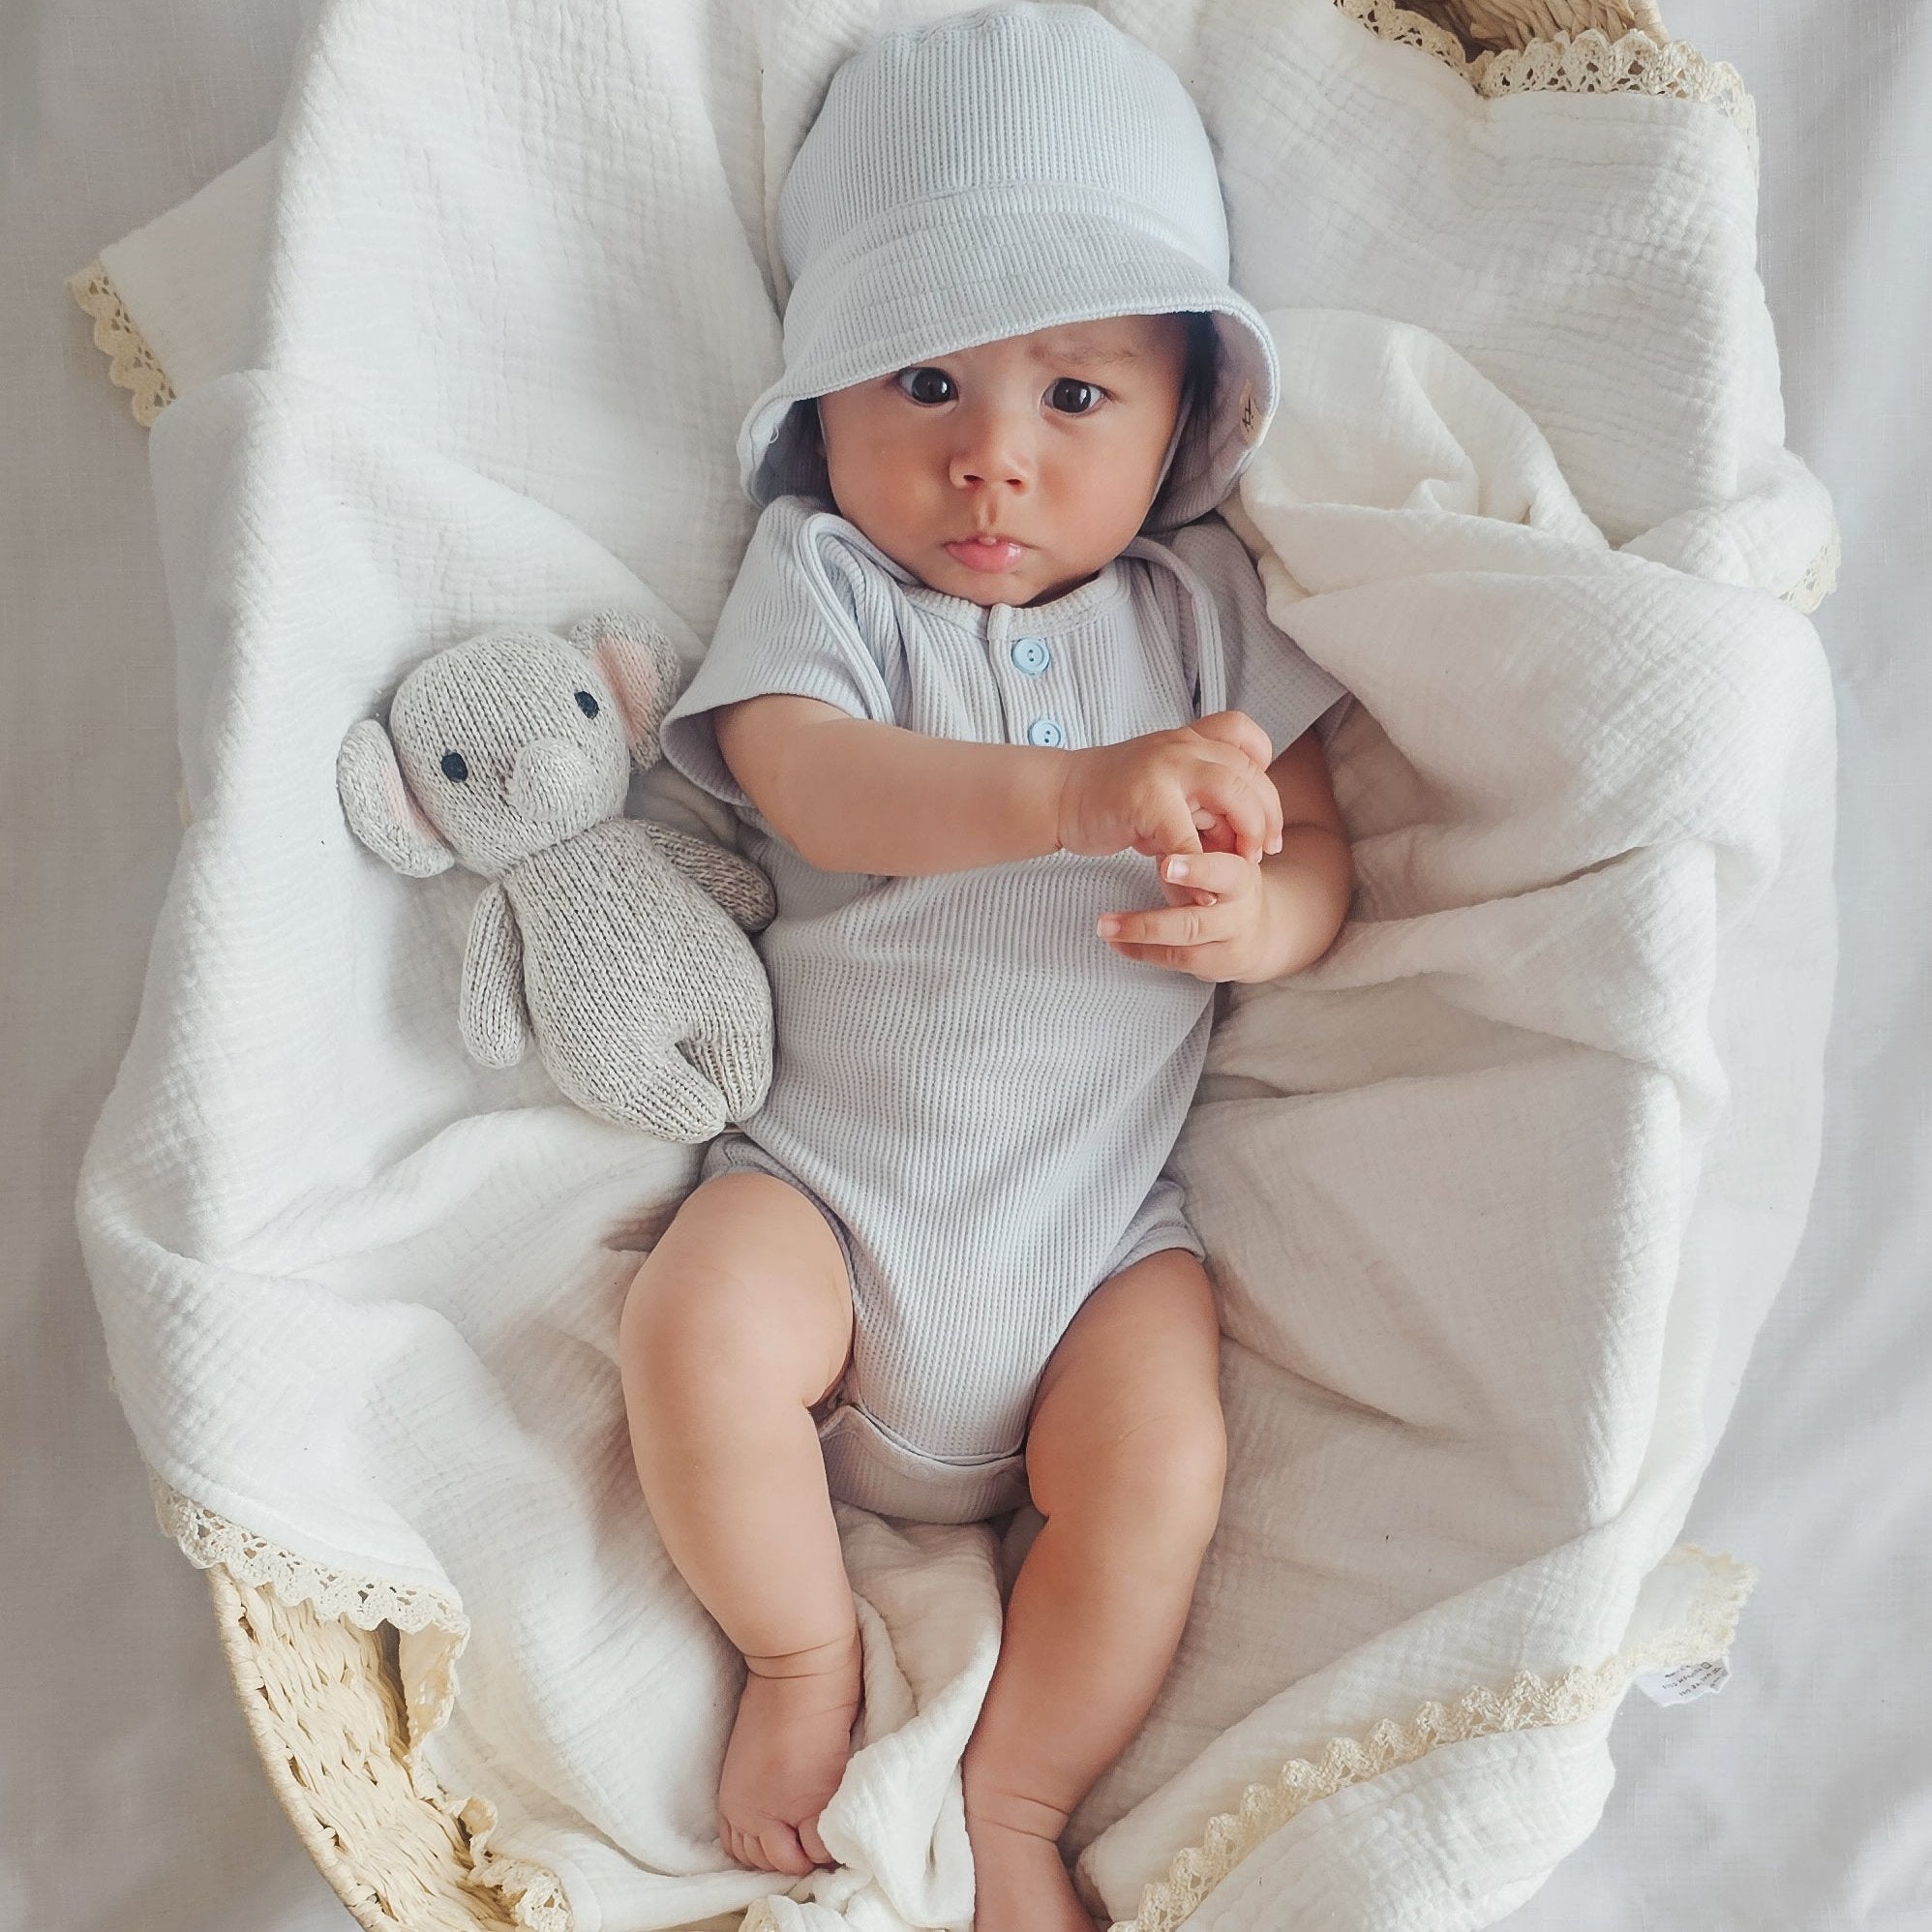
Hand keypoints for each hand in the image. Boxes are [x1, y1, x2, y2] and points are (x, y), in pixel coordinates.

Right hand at [1055, 711, 1283, 863]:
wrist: (1059, 796)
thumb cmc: (1114, 797)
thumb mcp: (1166, 786)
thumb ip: (1203, 802)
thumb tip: (1238, 841)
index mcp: (1191, 740)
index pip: (1249, 742)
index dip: (1266, 782)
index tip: (1265, 819)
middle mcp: (1184, 746)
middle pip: (1250, 775)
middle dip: (1266, 819)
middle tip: (1262, 854)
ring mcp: (1166, 768)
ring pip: (1232, 798)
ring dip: (1244, 838)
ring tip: (1240, 870)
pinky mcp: (1147, 800)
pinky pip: (1187, 842)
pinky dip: (1197, 873)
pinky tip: (1198, 896)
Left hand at [1096, 848, 1279, 982]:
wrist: (1259, 930)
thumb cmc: (1223, 880)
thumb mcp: (1217, 855)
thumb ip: (1191, 845)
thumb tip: (1150, 826)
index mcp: (1242, 874)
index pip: (1224, 872)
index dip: (1197, 870)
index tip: (1166, 864)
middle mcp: (1241, 912)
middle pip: (1198, 920)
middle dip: (1156, 919)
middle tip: (1113, 915)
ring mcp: (1230, 942)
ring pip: (1182, 943)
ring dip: (1139, 934)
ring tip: (1103, 926)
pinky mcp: (1217, 966)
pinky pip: (1176, 960)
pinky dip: (1142, 951)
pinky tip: (1116, 943)